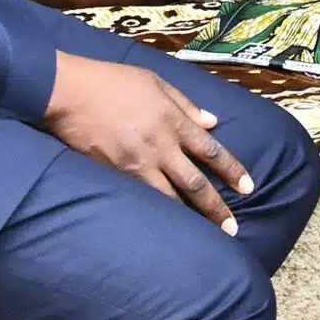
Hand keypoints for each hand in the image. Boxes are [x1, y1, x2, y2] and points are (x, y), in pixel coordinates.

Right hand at [43, 53, 253, 231]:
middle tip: (232, 229)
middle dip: (216, 208)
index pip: (211, 151)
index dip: (232, 170)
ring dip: (188, 219)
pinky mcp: (114, 176)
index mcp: (173, 121)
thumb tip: (212, 123)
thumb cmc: (113, 82)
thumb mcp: (155, 82)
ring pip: (169, 199)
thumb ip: (186, 105)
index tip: (249, 187)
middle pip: (195, 184)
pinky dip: (156, 213)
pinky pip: (141, 199)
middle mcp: (160, 147)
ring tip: (203, 237)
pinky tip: (165, 227)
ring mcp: (136, 165)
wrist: (70, 94)